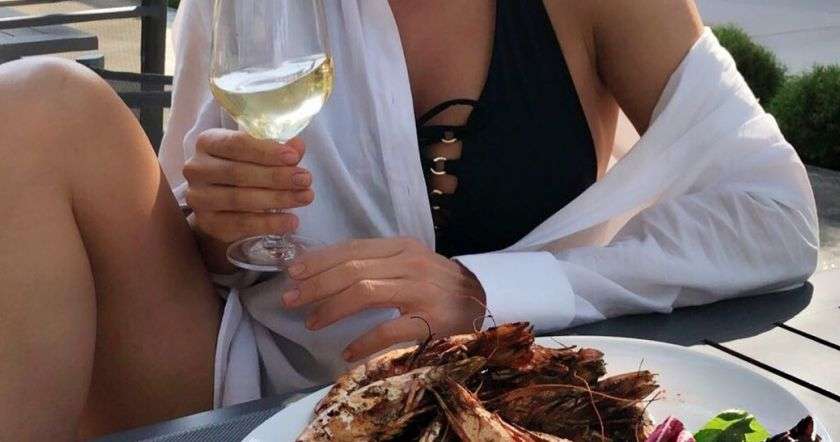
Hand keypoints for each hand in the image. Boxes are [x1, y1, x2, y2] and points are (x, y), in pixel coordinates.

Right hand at [184, 129, 313, 243]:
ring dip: (277, 199)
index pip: (237, 143)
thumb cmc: (245, 167)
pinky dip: (269, 223)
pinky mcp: (207, 222)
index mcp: (208, 142)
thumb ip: (280, 150)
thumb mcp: (260, 153)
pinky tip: (291, 221)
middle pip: (239, 173)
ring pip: (240, 199)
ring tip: (305, 198)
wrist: (223, 201)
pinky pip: (241, 224)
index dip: (266, 151)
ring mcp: (199, 197)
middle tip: (306, 179)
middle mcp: (197, 168)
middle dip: (277, 177)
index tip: (294, 157)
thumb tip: (298, 146)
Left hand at [282, 237, 486, 361]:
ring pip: (365, 293)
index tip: (293, 273)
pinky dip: (364, 341)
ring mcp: (421, 292)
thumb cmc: (439, 284)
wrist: (486, 300)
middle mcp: (410, 264)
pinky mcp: (431, 321)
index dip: (319, 261)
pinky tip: (347, 351)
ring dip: (331, 309)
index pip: (352, 249)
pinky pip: (389, 330)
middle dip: (316, 285)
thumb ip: (376, 263)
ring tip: (311, 322)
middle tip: (290, 300)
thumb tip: (327, 270)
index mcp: (402, 247)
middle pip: (352, 270)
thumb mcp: (409, 262)